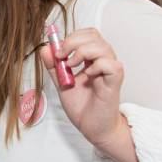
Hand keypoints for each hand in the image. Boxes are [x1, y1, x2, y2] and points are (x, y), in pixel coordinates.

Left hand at [39, 28, 138, 161]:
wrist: (92, 127)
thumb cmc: (82, 106)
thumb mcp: (61, 83)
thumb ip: (54, 66)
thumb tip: (45, 48)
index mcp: (92, 58)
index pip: (87, 34)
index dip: (71, 36)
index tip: (57, 51)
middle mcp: (103, 60)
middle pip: (93, 35)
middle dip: (73, 41)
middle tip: (61, 55)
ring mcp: (110, 70)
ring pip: (102, 46)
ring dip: (82, 51)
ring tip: (71, 65)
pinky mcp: (116, 81)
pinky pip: (110, 65)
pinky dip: (96, 66)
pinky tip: (87, 75)